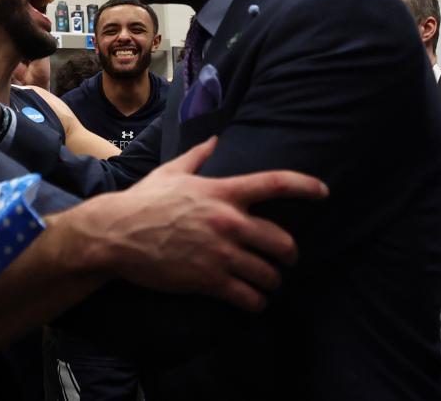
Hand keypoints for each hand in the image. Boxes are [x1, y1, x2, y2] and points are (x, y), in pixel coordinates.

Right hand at [72, 137, 328, 310]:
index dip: (306, 186)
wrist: (115, 234)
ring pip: (269, 275)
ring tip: (268, 285)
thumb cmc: (142, 201)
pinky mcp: (209, 280)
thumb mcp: (171, 172)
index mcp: (222, 192)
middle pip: (282, 241)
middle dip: (289, 255)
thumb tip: (215, 138)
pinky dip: (255, 303)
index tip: (324, 192)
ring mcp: (220, 253)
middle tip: (285, 259)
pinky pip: (248, 298)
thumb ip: (198, 155)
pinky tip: (252, 303)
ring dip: (272, 282)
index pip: (275, 184)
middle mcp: (228, 222)